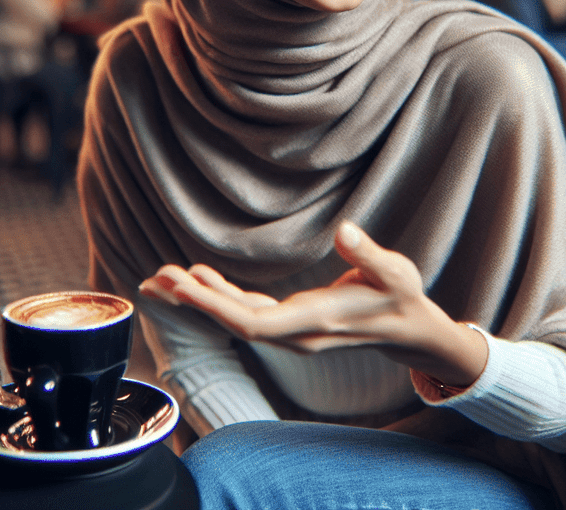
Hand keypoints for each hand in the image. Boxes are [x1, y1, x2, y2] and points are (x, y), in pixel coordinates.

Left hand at [139, 222, 487, 386]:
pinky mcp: (289, 322)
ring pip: (236, 319)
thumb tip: (346, 231)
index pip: (253, 322)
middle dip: (195, 300)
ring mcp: (291, 331)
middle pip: (234, 322)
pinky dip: (221, 295)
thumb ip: (368, 254)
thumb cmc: (401, 297)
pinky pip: (246, 312)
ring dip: (201, 298)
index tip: (183, 286)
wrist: (408, 330)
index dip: (215, 305)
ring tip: (166, 277)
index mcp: (315, 321)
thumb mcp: (395, 272)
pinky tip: (201, 278)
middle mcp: (296, 333)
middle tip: (158, 277)